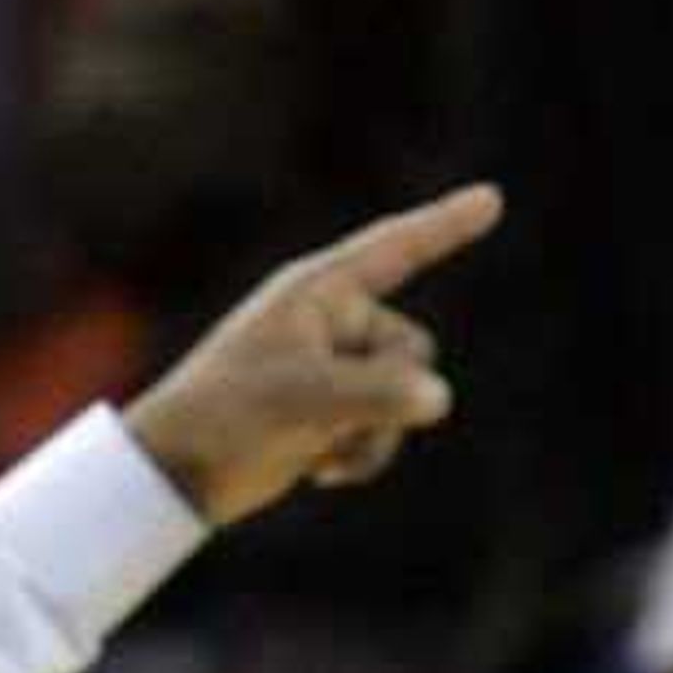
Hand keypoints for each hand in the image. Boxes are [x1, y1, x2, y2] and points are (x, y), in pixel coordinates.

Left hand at [125, 182, 502, 532]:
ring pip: (406, 399)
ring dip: (373, 437)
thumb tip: (440, 399)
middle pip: (414, 351)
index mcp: (320, 291)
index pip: (396, 249)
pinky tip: (316, 470)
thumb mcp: (304, 398)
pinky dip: (361, 456)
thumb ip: (377, 393)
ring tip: (317, 452)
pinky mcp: (333, 413)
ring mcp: (337, 369)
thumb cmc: (228, 415)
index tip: (492, 199)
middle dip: (388, 396)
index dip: (446, 225)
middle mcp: (334, 322)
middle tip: (326, 417)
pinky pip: (386, 431)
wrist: (180, 472)